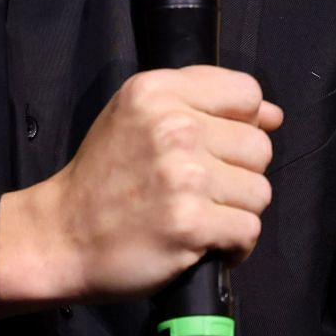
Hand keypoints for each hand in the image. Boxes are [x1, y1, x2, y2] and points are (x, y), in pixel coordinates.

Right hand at [0, 66, 281, 311]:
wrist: (62, 234)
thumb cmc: (103, 175)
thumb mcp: (136, 114)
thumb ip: (203, 101)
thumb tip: (273, 115)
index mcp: (157, 90)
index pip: (246, 93)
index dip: (242, 122)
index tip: (218, 145)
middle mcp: (172, 126)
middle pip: (259, 146)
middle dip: (238, 172)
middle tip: (200, 188)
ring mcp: (183, 176)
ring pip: (260, 191)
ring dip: (236, 211)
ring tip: (200, 214)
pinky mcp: (190, 223)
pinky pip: (249, 230)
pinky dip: (234, 245)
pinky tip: (204, 241)